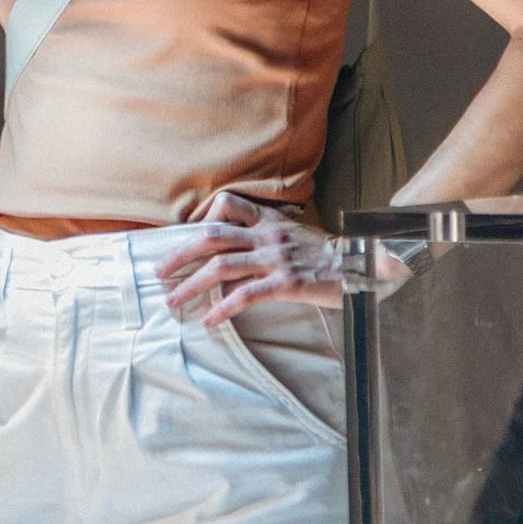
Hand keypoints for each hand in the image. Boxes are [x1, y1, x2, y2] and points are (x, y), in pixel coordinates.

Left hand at [156, 191, 340, 326]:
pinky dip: (222, 307)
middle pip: (211, 236)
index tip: (182, 237)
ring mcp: (276, 258)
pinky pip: (246, 295)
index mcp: (268, 219)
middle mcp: (268, 234)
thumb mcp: (292, 235)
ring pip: (221, 267)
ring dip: (192, 285)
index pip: (226, 204)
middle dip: (180, 254)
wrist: (363, 266)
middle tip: (159, 271)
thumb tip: (226, 256)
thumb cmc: (324, 256)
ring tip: (173, 300)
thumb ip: (262, 238)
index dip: (199, 217)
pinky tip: (209, 320)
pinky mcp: (287, 282)